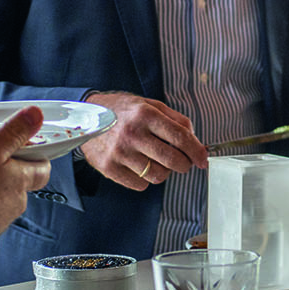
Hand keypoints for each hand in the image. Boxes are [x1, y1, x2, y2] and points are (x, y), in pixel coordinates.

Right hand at [80, 91, 207, 190]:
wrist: (85, 117)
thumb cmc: (123, 111)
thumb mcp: (150, 104)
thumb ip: (175, 119)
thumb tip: (195, 139)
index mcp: (145, 114)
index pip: (181, 137)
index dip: (197, 151)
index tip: (203, 159)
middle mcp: (132, 134)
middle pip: (172, 160)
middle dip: (185, 165)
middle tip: (183, 162)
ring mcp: (119, 153)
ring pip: (158, 176)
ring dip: (164, 172)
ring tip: (157, 161)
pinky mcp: (109, 168)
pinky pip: (140, 184)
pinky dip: (145, 179)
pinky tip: (139, 166)